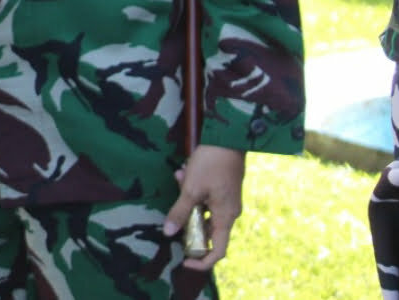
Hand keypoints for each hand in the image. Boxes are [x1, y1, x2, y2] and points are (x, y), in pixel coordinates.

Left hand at [163, 144, 244, 269]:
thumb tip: (168, 233)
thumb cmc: (211, 164)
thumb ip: (180, 212)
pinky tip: (184, 170)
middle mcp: (229, 213)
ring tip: (180, 176)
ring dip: (187, 198)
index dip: (201, 261)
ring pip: (202, 210)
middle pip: (206, 229)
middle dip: (186, 218)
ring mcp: (226, 201)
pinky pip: (204, 197)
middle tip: (176, 202)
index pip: (218, 251)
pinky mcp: (222, 190)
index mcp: (226, 217)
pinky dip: (192, 188)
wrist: (228, 138)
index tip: (183, 260)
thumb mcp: (191, 189)